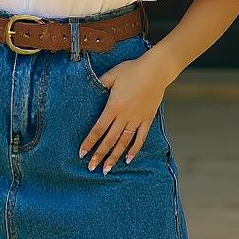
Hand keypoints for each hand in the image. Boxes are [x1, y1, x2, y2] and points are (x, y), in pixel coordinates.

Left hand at [79, 50, 170, 173]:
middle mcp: (125, 116)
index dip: (89, 142)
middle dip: (99, 155)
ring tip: (107, 169)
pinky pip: (140, 138)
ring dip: (114, 156)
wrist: (156, 70)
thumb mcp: (112, 74)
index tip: (82, 153)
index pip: (98, 129)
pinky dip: (134, 149)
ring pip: (124, 142)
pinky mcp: (147, 119)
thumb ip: (99, 83)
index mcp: (114, 107)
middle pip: (109, 140)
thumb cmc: (132, 69)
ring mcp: (137, 119)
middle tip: (91, 168)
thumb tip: (88, 88)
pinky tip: (128, 159)